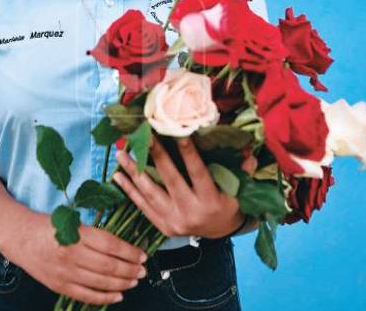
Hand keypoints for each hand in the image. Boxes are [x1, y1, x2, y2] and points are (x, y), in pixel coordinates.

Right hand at [12, 212, 147, 305]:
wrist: (19, 236)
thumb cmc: (48, 225)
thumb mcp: (73, 221)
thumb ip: (95, 233)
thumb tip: (123, 245)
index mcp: (77, 234)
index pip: (111, 245)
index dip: (130, 252)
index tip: (142, 255)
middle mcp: (71, 254)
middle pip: (109, 266)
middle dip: (130, 270)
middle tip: (142, 270)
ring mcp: (64, 272)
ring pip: (100, 283)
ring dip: (122, 284)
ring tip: (133, 281)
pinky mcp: (58, 285)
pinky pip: (86, 296)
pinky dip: (104, 298)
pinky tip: (117, 296)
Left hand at [112, 136, 257, 238]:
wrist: (218, 232)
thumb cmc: (229, 203)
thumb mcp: (238, 188)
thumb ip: (242, 168)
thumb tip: (247, 145)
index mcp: (211, 201)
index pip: (198, 173)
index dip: (188, 153)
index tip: (177, 133)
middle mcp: (191, 212)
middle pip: (170, 180)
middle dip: (155, 157)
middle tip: (142, 136)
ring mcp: (174, 221)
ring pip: (150, 194)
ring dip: (133, 172)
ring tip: (121, 153)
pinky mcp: (162, 227)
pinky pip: (142, 206)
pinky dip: (129, 190)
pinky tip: (117, 175)